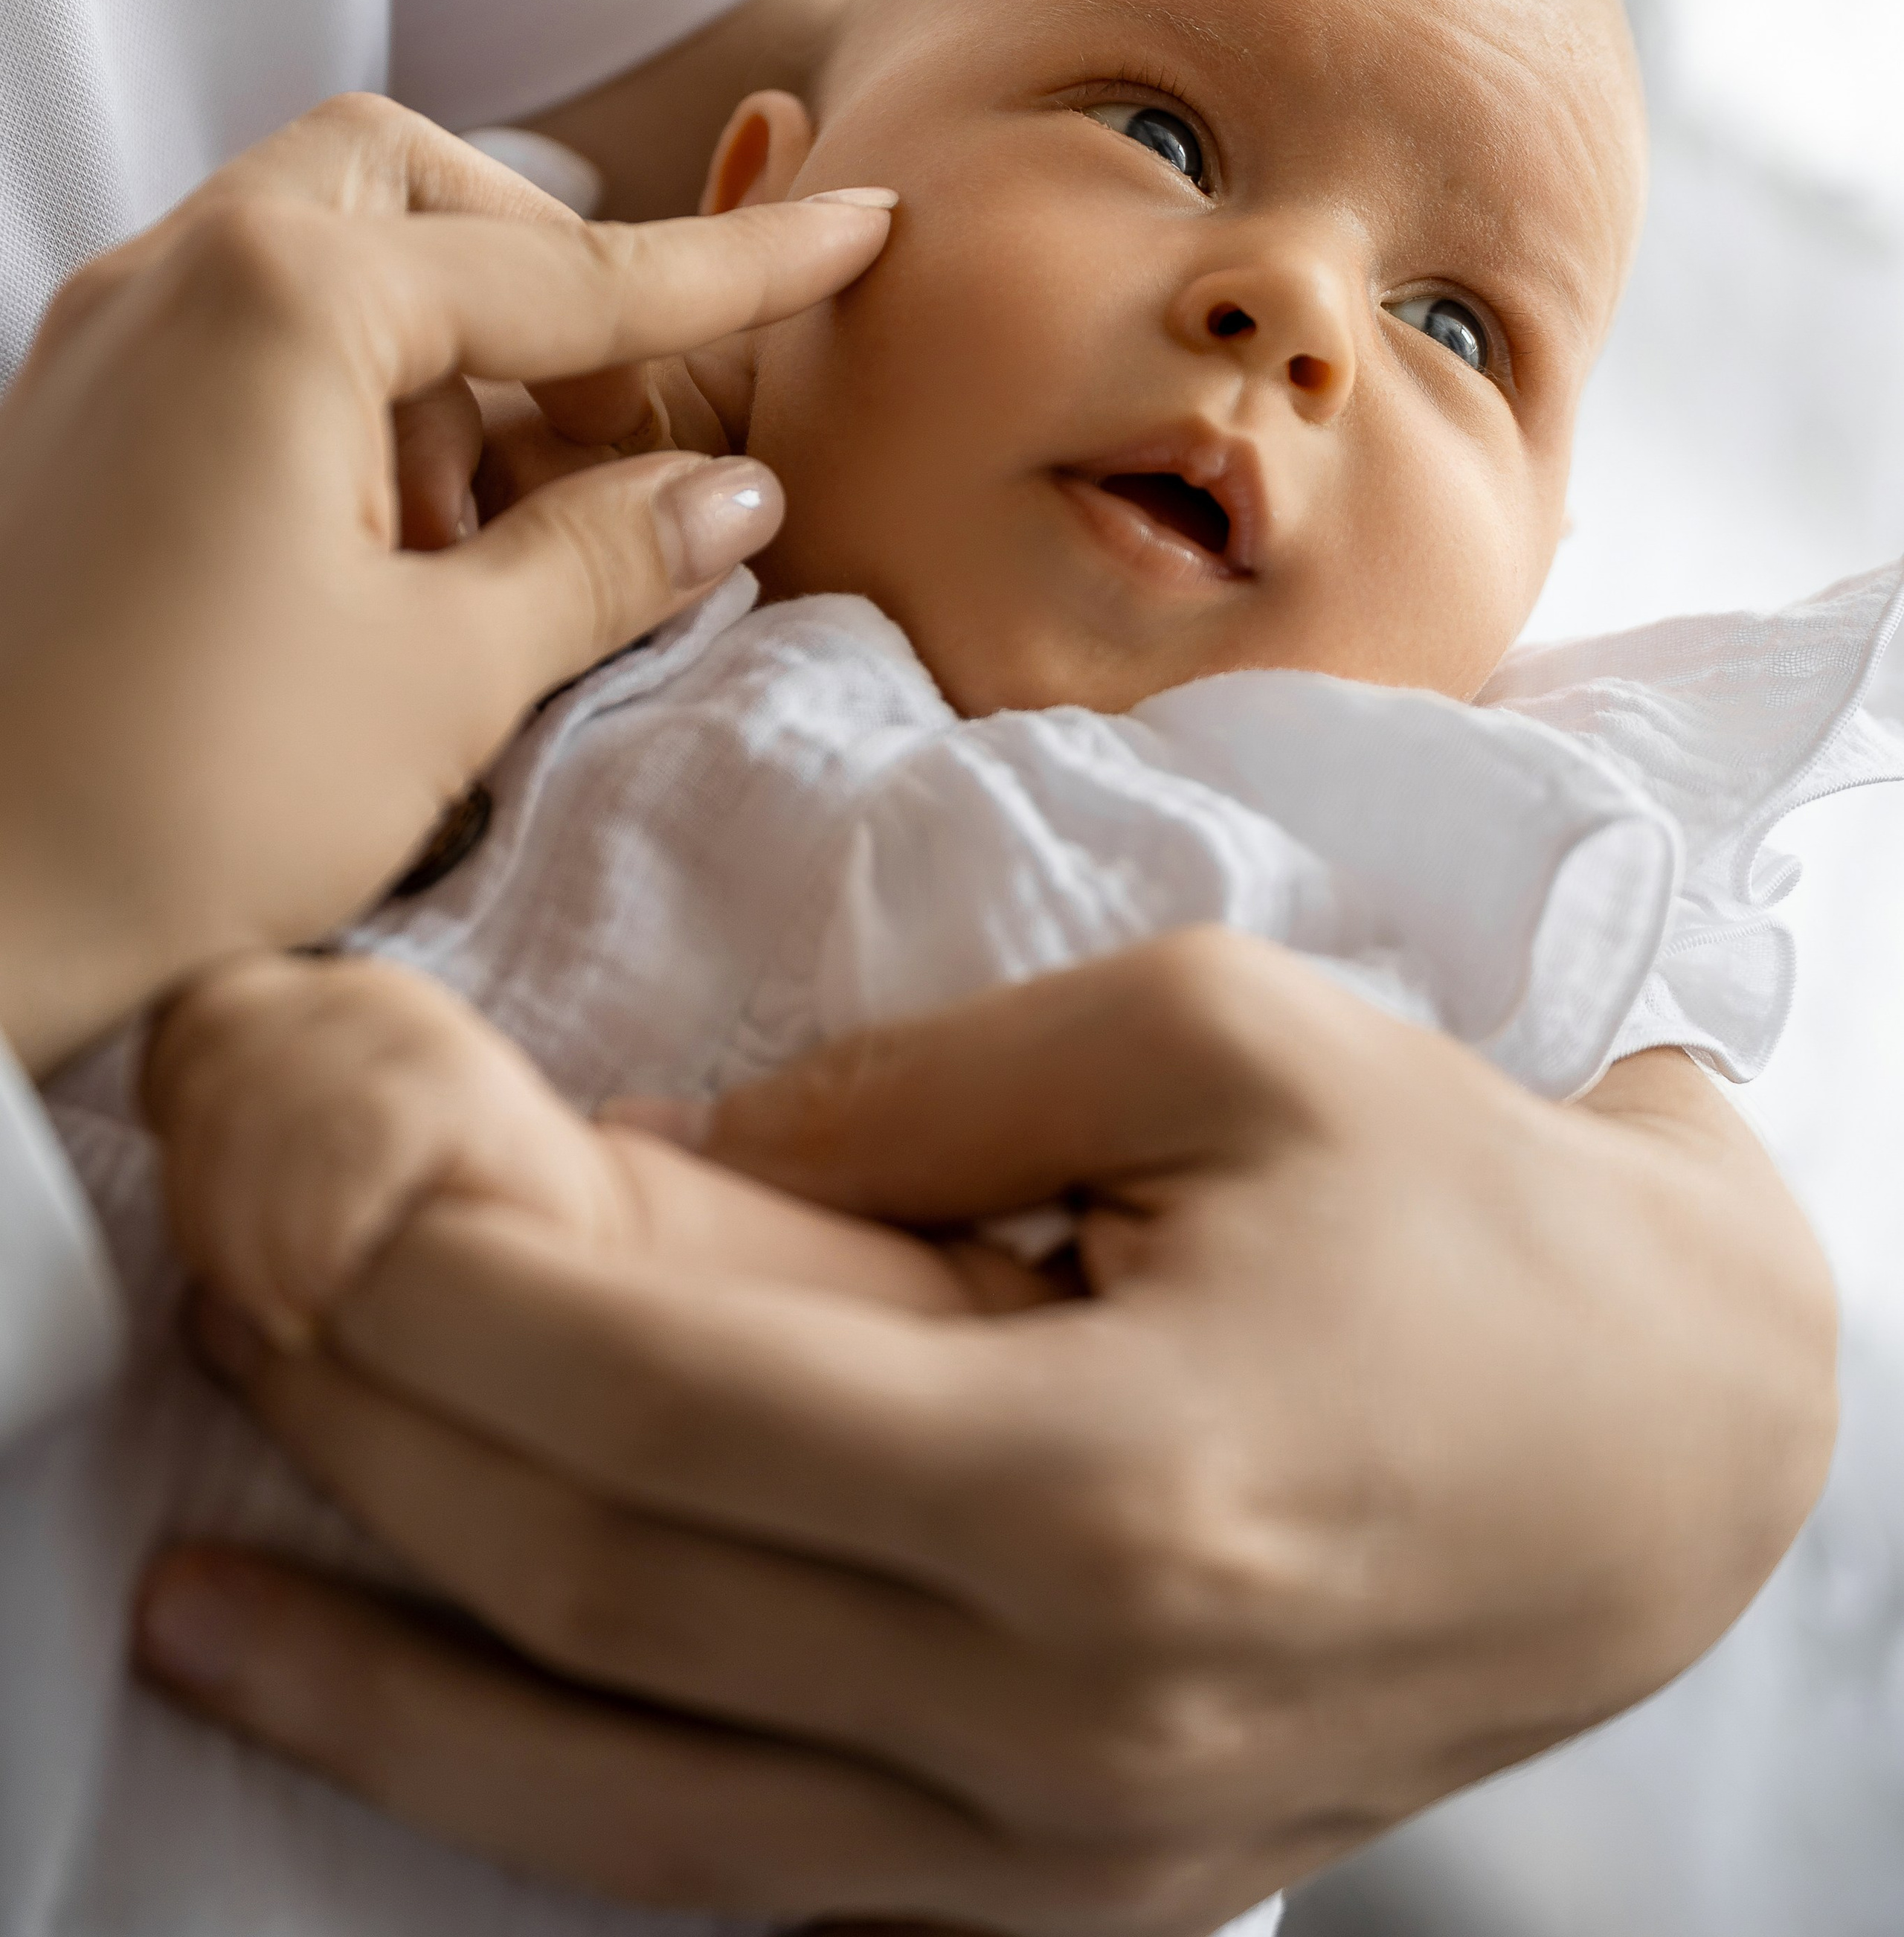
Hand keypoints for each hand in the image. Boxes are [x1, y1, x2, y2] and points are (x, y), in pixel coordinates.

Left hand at [0, 94, 892, 1071]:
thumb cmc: (172, 809)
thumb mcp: (440, 680)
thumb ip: (603, 557)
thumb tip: (729, 497)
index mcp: (279, 299)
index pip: (567, 267)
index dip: (735, 270)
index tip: (860, 228)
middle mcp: (171, 276)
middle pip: (412, 189)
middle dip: (546, 283)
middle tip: (622, 437)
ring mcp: (101, 344)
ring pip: (325, 258)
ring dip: (447, 363)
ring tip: (491, 544)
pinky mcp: (70, 426)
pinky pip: (248, 344)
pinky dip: (354, 408)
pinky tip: (391, 563)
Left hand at [134, 931, 1836, 1929]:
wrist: (1669, 1445)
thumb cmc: (1456, 1200)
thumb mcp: (1210, 1036)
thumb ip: (915, 1095)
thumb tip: (664, 1164)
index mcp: (1102, 1487)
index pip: (661, 1406)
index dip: (444, 1298)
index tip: (322, 1179)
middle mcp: (1064, 1717)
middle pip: (612, 1592)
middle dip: (375, 1446)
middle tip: (233, 1315)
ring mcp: (1066, 1852)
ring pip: (632, 1795)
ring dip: (394, 1691)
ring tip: (204, 1602)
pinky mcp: (1077, 1897)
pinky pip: (756, 1876)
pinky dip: (560, 1802)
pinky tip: (432, 1723)